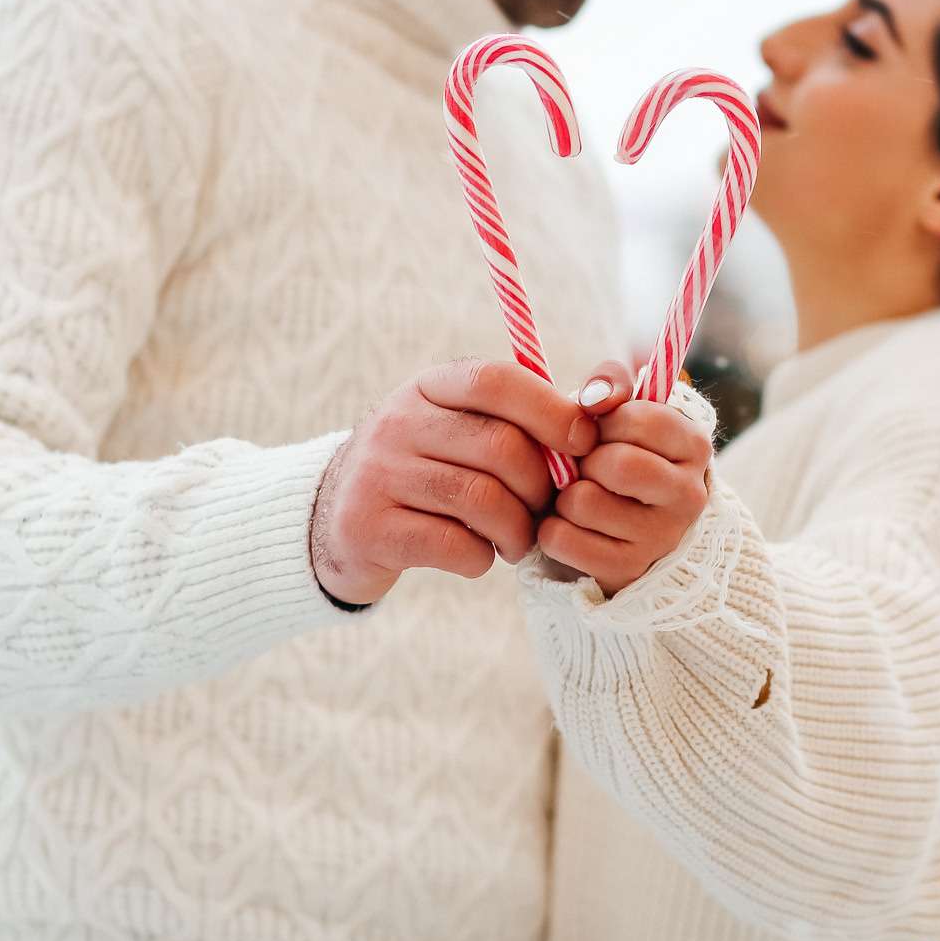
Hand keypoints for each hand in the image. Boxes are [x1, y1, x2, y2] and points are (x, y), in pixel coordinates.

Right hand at [310, 358, 597, 606]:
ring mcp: (379, 474)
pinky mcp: (371, 528)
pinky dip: (482, 558)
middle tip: (543, 510)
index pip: (497, 382)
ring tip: (517, 540)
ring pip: (483, 501)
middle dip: (541, 487)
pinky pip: (455, 546)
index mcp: (429, 387)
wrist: (335, 521)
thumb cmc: (428, 470)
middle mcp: (399, 422)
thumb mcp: (459, 427)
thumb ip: (523, 414)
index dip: (551, 410)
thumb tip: (604, 407)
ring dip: (518, 531)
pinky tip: (478, 555)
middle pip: (500, 448)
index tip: (584, 442)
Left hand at [538, 359, 713, 594]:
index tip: (601, 434)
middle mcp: (690, 494)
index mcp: (693, 445)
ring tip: (579, 498)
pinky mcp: (629, 569)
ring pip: (584, 502)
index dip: (605, 422)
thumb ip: (610, 383)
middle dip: (586, 462)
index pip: (639, 418)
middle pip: (617, 464)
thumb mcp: (620, 410)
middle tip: (587, 469)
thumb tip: (593, 399)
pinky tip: (568, 527)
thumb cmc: (616, 453)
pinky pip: (563, 540)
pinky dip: (551, 530)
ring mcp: (663, 537)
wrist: (619, 526)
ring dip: (566, 497)